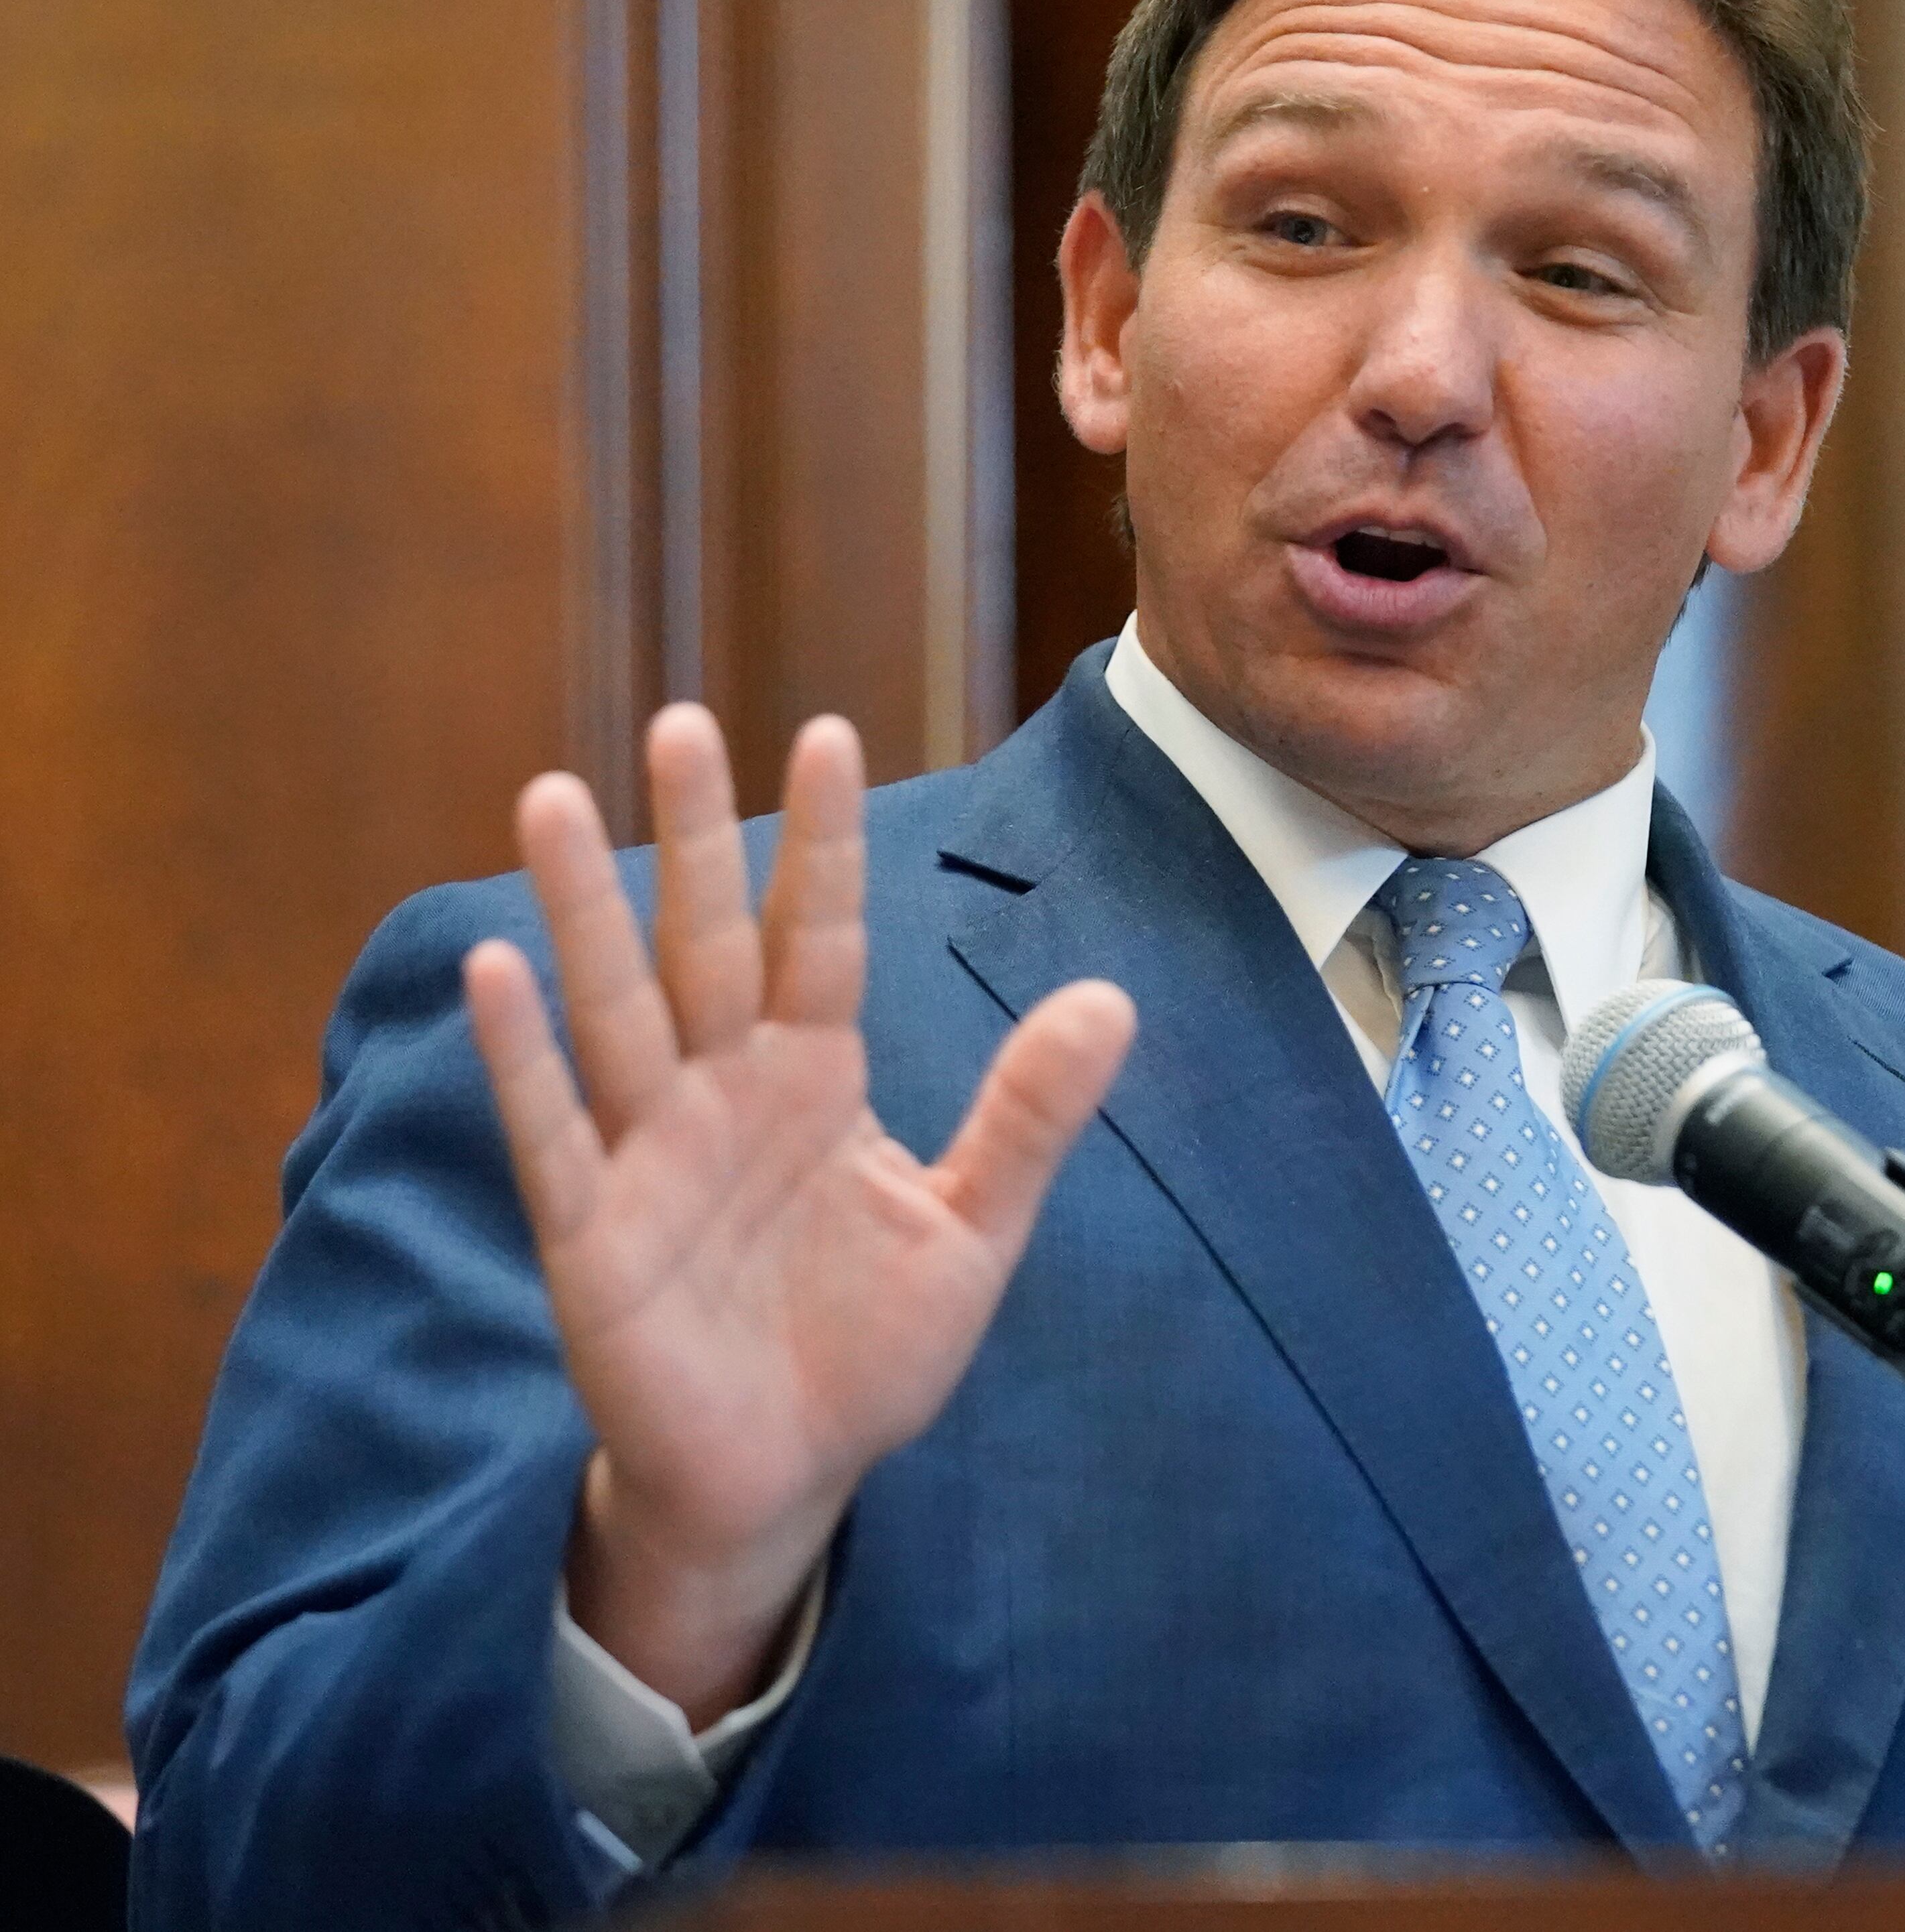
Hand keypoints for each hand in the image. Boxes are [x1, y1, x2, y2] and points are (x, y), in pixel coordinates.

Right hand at [462, 707, 1134, 1722]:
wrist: (788, 1478)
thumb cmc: (869, 1349)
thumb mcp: (975, 1230)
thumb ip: (1030, 1116)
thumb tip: (1112, 997)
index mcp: (816, 1080)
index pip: (819, 937)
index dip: (824, 843)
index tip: (825, 732)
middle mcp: (723, 1095)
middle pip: (704, 942)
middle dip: (693, 837)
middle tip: (681, 720)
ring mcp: (648, 1157)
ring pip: (613, 1011)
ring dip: (580, 910)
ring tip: (552, 796)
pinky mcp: (591, 1237)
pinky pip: (553, 1132)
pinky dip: (523, 1056)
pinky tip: (497, 968)